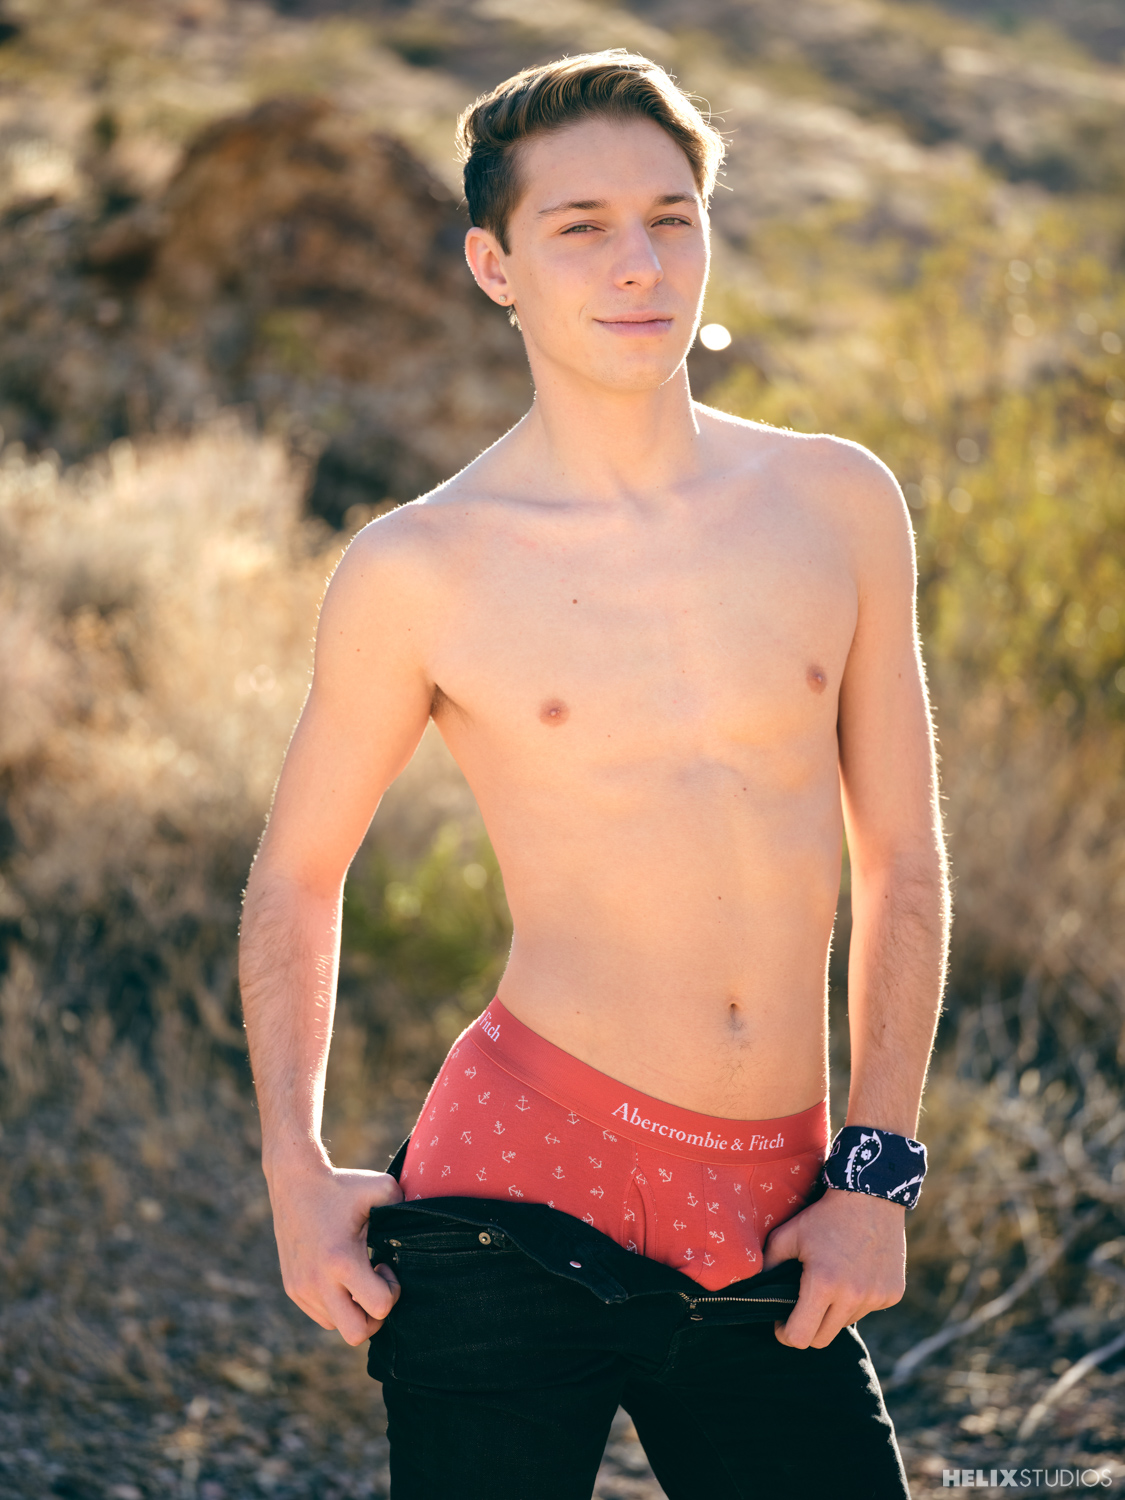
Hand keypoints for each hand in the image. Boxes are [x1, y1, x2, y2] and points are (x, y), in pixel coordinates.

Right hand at [267, 1158, 403, 1345]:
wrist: (294, 1182)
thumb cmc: (342, 1186)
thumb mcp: (382, 1188)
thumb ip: (407, 1209)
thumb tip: (426, 1227)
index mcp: (341, 1260)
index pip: (379, 1307)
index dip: (392, 1292)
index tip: (385, 1265)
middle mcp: (318, 1281)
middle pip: (356, 1334)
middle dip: (374, 1316)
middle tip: (375, 1286)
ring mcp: (302, 1288)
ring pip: (337, 1326)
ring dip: (353, 1310)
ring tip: (356, 1278)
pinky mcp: (293, 1288)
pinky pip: (321, 1315)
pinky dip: (335, 1305)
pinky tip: (340, 1277)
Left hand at [761, 1188, 905, 1348]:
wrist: (871, 1196)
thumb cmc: (824, 1215)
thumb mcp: (789, 1234)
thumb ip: (769, 1264)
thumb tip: (755, 1289)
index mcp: (823, 1283)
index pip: (800, 1336)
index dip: (785, 1334)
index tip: (781, 1323)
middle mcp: (853, 1296)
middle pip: (822, 1339)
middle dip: (807, 1329)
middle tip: (801, 1310)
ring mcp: (876, 1297)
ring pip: (845, 1323)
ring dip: (834, 1312)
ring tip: (831, 1282)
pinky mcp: (892, 1294)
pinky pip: (867, 1309)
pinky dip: (857, 1301)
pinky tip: (854, 1275)